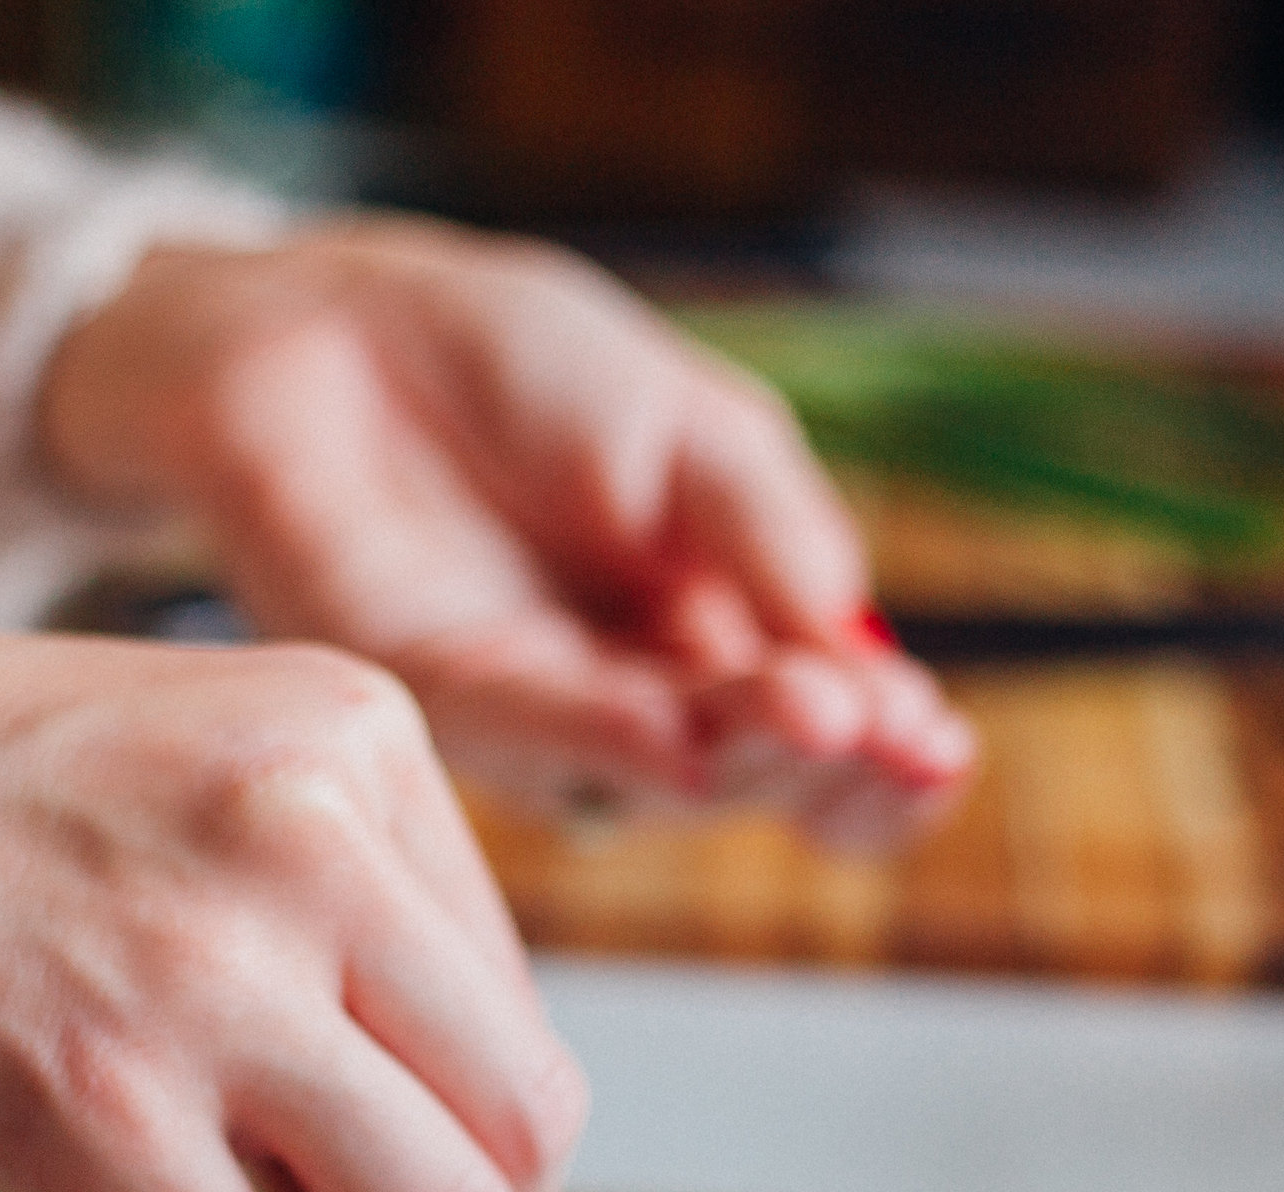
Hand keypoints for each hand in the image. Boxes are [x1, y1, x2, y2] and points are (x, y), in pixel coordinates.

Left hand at [41, 220, 973, 849]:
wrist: (345, 327)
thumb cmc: (522, 371)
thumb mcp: (695, 429)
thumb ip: (771, 529)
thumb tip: (856, 645)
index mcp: (722, 636)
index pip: (828, 730)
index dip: (888, 749)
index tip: (938, 744)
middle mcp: (642, 699)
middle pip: (759, 771)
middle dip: (836, 759)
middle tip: (887, 729)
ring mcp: (543, 713)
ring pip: (663, 772)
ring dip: (748, 753)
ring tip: (820, 715)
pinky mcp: (441, 693)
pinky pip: (536, 733)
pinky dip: (612, 737)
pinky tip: (681, 730)